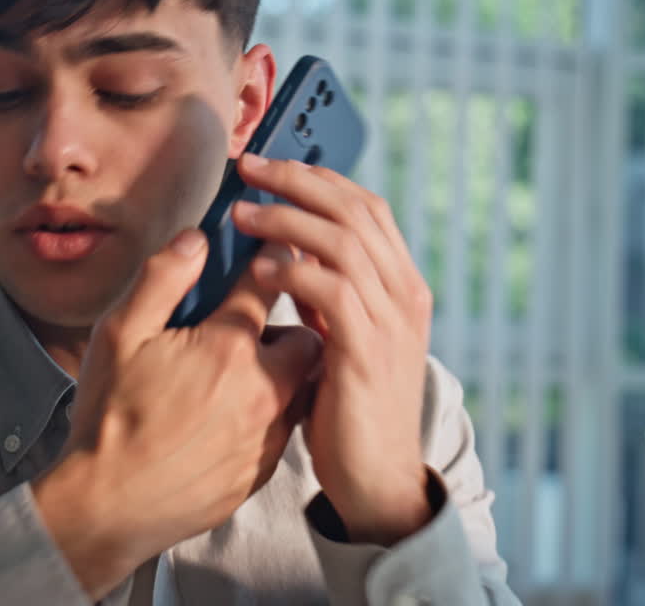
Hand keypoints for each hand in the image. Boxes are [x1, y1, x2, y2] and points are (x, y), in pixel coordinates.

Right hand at [32, 229, 320, 599]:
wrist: (107, 507)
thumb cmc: (110, 417)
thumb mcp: (120, 334)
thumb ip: (163, 279)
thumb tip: (196, 239)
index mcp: (228, 347)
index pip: (270, 281)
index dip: (273, 256)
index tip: (274, 244)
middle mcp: (263, 389)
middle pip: (307, 337)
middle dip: (289, 325)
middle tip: (251, 330)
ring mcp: (268, 434)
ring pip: (302, 387)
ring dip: (282, 374)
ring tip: (240, 376)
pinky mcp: (265, 470)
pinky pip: (285, 430)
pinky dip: (268, 416)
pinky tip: (227, 419)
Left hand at [231, 152, 434, 545]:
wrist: (377, 479)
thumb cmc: (350, 406)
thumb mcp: (341, 336)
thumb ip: (325, 293)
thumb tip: (285, 249)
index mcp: (401, 285)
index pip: (366, 207)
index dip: (319, 178)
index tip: (271, 164)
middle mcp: (404, 294)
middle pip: (353, 211)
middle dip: (296, 180)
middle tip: (247, 168)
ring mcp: (391, 322)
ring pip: (342, 242)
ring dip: (285, 219)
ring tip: (240, 214)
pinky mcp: (367, 352)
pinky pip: (332, 292)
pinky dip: (294, 272)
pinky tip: (259, 270)